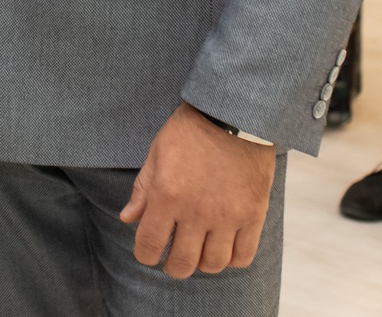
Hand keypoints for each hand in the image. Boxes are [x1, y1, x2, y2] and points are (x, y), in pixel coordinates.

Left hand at [119, 104, 276, 278]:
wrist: (234, 114)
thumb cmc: (190, 131)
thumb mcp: (157, 153)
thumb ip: (143, 190)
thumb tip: (128, 219)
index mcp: (167, 195)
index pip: (149, 245)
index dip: (145, 255)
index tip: (148, 252)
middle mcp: (197, 212)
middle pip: (182, 263)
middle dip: (173, 266)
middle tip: (174, 259)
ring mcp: (228, 216)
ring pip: (213, 264)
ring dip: (203, 262)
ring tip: (200, 250)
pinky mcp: (254, 214)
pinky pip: (243, 255)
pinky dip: (232, 259)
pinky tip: (225, 247)